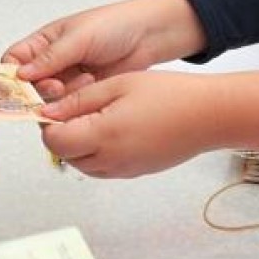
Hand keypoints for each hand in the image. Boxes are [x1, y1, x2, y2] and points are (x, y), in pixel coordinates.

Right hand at [3, 0, 206, 99]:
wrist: (149, 36)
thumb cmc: (115, 25)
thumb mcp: (79, 37)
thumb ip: (50, 57)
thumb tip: (21, 74)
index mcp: (43, 42)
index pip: (14, 61)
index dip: (11, 75)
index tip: (19, 85)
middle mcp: (52, 63)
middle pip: (28, 87)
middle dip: (39, 90)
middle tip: (56, 86)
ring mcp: (67, 80)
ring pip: (49, 100)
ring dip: (62, 96)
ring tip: (83, 81)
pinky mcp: (83, 95)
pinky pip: (69, 107)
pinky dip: (77, 102)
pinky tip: (91, 87)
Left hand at [39, 70, 215, 177]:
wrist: (209, 116)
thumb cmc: (171, 95)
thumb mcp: (118, 85)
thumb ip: (79, 100)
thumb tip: (49, 110)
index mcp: (102, 136)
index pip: (54, 141)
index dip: (49, 123)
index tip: (57, 106)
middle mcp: (109, 160)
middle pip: (64, 155)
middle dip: (62, 133)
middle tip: (77, 108)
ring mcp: (122, 170)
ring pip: (81, 164)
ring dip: (79, 144)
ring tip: (97, 116)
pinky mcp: (134, 172)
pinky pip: (102, 168)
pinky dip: (97, 152)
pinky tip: (112, 129)